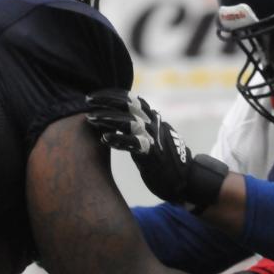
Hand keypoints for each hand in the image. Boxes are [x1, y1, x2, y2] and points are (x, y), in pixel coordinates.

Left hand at [85, 88, 227, 210]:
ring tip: (91, 118)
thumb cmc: (162, 159)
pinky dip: (118, 139)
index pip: (131, 98)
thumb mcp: (149, 137)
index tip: (94, 96)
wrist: (184, 179)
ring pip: (129, 121)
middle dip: (107, 101)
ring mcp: (155, 138)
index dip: (111, 94)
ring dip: (108, 118)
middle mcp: (154, 124)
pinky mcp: (153, 154)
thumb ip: (136, 127)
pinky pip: (134, 143)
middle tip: (88, 101)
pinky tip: (104, 138)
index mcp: (153, 118)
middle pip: (129, 104)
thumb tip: (114, 119)